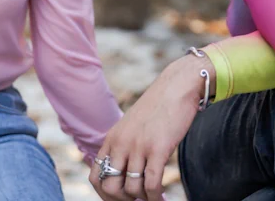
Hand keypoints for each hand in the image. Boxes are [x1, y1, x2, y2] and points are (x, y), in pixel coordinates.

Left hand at [89, 54, 212, 200]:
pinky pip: (152, 184)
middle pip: (111, 188)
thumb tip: (124, 173)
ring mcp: (139, 146)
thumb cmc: (159, 105)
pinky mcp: (158, 148)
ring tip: (153, 195)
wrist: (178, 85)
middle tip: (138, 199)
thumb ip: (125, 145)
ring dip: (143, 198)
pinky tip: (161, 198)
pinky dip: (155, 197)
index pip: (96, 177)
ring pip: (133, 190)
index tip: (120, 198)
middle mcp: (121, 143)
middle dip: (124, 200)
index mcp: (113, 138)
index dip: (105, 195)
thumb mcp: (133, 124)